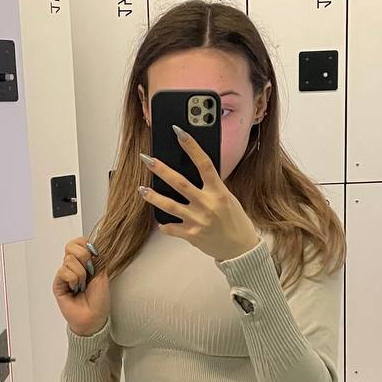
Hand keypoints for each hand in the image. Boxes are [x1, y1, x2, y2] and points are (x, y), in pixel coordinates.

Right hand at [52, 237, 110, 334]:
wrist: (94, 317)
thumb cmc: (99, 300)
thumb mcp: (103, 274)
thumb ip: (96, 258)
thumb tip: (91, 245)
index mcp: (85, 262)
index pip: (79, 242)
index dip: (86, 246)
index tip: (94, 257)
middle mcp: (74, 266)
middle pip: (71, 246)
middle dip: (84, 258)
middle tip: (88, 273)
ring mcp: (65, 274)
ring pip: (69, 260)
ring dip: (80, 274)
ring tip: (82, 286)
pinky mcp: (58, 283)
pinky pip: (63, 271)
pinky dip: (73, 280)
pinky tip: (75, 289)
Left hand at [139, 126, 260, 262]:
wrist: (240, 249)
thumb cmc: (235, 220)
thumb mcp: (227, 199)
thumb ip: (211, 188)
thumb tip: (192, 174)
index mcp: (219, 192)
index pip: (204, 164)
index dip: (191, 146)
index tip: (178, 132)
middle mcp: (207, 204)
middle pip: (180, 183)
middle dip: (161, 170)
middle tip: (147, 159)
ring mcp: (198, 220)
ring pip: (169, 205)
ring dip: (153, 197)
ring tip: (142, 190)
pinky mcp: (192, 235)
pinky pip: (171, 228)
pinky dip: (165, 225)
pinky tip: (161, 222)